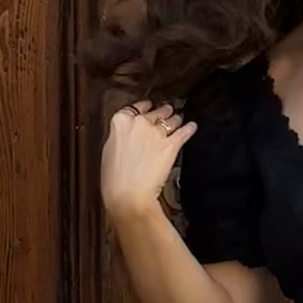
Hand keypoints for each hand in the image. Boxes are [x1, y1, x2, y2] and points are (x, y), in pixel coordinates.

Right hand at [101, 99, 196, 222]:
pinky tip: (192, 126)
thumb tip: (128, 132)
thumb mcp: (109, 149)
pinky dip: (190, 128)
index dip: (145, 107)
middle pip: (157, 111)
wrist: (128, 195)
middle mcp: (140, 122)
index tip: (149, 107)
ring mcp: (157, 133)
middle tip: (167, 114)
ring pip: (172, 119)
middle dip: (162, 113)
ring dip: (175, 120)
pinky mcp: (171, 145)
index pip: (136, 107)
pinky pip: (185, 131)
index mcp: (120, 121)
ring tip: (178, 120)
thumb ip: (121, 134)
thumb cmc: (113, 178)